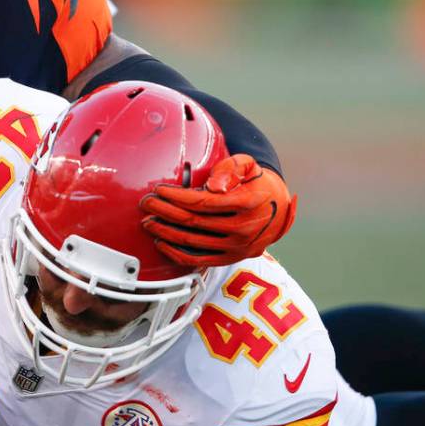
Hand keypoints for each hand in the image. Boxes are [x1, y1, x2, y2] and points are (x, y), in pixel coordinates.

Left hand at [140, 154, 296, 266]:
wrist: (279, 209)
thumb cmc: (257, 182)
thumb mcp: (249, 165)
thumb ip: (230, 168)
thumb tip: (212, 185)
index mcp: (248, 202)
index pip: (204, 202)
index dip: (177, 196)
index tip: (159, 190)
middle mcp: (244, 228)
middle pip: (194, 221)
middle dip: (165, 212)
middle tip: (146, 204)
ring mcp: (238, 247)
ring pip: (193, 241)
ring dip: (166, 232)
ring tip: (148, 221)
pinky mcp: (232, 258)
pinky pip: (200, 260)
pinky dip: (177, 254)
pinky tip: (162, 243)